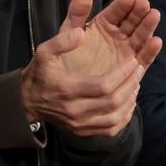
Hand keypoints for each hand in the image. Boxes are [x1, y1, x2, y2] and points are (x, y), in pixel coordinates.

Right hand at [21, 0, 162, 137]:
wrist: (27, 101)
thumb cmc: (39, 74)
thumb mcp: (44, 52)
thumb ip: (61, 41)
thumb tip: (82, 33)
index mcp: (66, 90)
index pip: (103, 86)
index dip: (122, 74)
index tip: (133, 61)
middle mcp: (74, 111)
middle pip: (113, 102)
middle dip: (130, 84)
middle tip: (138, 69)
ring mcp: (80, 125)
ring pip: (115, 117)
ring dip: (130, 99)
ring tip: (135, 83)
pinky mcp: (84, 132)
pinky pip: (112, 128)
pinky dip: (124, 115)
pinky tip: (128, 101)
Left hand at [57, 0, 161, 76]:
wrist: (66, 86)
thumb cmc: (65, 56)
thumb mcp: (69, 31)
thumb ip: (77, 12)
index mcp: (103, 25)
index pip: (116, 12)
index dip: (122, 5)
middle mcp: (117, 36)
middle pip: (131, 22)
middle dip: (138, 12)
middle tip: (144, 4)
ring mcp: (126, 51)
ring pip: (140, 37)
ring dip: (147, 27)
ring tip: (153, 15)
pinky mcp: (132, 69)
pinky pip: (143, 58)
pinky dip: (150, 51)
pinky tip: (156, 41)